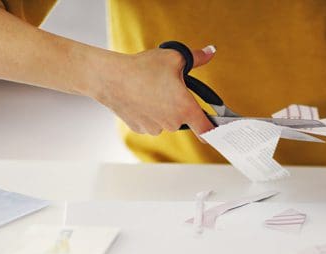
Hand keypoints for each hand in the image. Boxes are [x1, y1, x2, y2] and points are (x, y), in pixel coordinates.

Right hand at [92, 45, 216, 135]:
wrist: (110, 78)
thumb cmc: (143, 67)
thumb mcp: (174, 57)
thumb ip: (197, 57)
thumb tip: (211, 51)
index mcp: (185, 108)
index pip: (207, 129)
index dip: (213, 130)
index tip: (215, 131)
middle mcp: (172, 123)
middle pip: (183, 119)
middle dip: (180, 107)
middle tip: (168, 89)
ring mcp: (155, 128)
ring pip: (166, 121)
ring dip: (163, 110)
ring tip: (150, 90)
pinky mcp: (140, 129)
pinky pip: (150, 122)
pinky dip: (148, 113)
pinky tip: (139, 98)